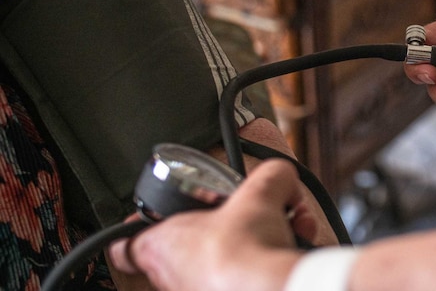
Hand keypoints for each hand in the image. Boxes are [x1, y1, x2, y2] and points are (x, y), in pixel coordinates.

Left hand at [109, 159, 312, 290]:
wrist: (266, 290)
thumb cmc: (243, 251)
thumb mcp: (260, 190)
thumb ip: (270, 175)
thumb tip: (282, 176)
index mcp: (163, 245)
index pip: (124, 244)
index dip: (135, 227)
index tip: (148, 218)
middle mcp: (173, 279)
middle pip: (186, 248)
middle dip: (223, 229)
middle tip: (242, 218)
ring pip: (219, 266)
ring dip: (254, 246)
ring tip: (285, 230)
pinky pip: (241, 282)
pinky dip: (265, 266)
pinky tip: (292, 248)